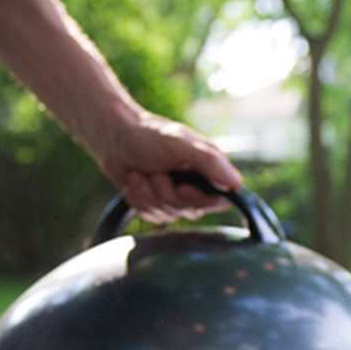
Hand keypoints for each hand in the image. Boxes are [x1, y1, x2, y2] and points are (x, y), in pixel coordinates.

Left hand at [92, 108, 243, 224]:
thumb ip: (209, 162)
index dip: (199, 199)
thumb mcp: (180, 143)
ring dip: (148, 192)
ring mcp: (173, 198)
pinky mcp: (154, 206)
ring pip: (166, 215)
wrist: (114, 137)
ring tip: (140, 171)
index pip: (219, 201)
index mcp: (207, 170)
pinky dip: (137, 198)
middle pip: (189, 211)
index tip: (182, 185)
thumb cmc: (149, 134)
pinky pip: (149, 215)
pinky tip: (133, 181)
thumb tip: (236, 183)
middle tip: (155, 170)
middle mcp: (194, 186)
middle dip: (166, 192)